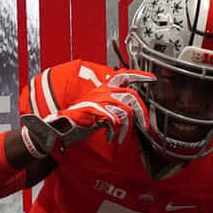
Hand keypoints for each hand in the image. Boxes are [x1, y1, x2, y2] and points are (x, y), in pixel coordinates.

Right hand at [21, 70, 154, 154]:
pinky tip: (110, 137)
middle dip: (142, 112)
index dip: (139, 75)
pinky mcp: (93, 110)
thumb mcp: (99, 113)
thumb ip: (112, 110)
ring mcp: (97, 100)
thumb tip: (128, 115)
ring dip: (126, 127)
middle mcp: (101, 91)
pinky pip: (113, 118)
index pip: (123, 75)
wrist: (60, 127)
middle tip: (145, 125)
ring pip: (124, 109)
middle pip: (131, 95)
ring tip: (120, 136)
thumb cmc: (78, 122)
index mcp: (103, 89)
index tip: (152, 78)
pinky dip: (115, 130)